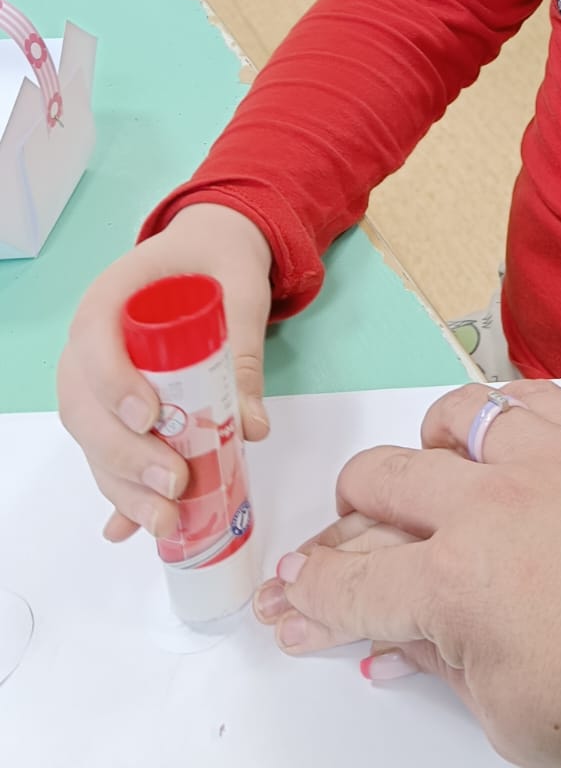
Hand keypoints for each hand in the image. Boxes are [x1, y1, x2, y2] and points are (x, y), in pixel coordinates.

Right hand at [58, 204, 272, 543]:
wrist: (209, 253)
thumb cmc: (217, 262)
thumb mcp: (240, 294)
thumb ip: (244, 352)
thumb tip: (251, 427)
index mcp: (112, 297)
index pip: (93, 338)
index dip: (112, 382)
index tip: (150, 418)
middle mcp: (91, 343)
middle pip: (85, 405)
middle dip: (124, 453)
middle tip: (173, 482)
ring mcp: (96, 380)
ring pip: (92, 439)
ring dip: (122, 485)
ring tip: (164, 520)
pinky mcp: (114, 409)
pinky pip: (108, 452)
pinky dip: (120, 491)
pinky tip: (129, 530)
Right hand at [254, 381, 560, 767]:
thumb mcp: (500, 707)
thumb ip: (433, 655)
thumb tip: (383, 637)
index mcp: (455, 587)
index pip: (349, 581)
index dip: (311, 593)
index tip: (298, 595)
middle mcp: (491, 507)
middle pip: (379, 482)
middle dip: (349, 518)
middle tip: (353, 542)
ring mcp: (549, 461)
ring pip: (454, 418)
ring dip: (429, 451)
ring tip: (435, 481)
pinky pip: (530, 397)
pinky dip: (503, 415)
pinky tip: (500, 442)